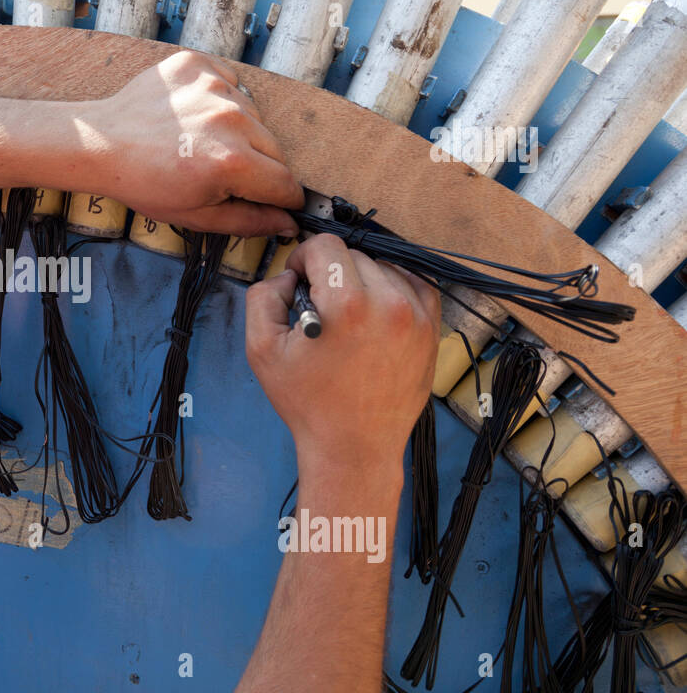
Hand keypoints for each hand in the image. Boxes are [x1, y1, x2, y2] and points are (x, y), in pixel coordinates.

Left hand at [78, 51, 303, 236]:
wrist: (102, 144)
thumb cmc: (144, 183)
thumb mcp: (197, 214)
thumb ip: (249, 221)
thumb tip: (287, 223)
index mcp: (231, 162)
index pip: (285, 183)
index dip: (284, 198)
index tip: (278, 201)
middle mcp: (230, 119)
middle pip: (275, 149)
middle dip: (260, 168)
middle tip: (225, 174)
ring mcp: (214, 87)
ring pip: (254, 115)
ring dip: (240, 132)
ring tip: (203, 143)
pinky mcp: (198, 64)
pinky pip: (230, 83)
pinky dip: (220, 101)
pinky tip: (194, 117)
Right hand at [244, 235, 439, 497]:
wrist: (354, 447)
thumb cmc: (307, 403)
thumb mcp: (261, 349)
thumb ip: (263, 296)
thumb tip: (287, 275)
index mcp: (347, 304)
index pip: (325, 245)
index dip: (303, 258)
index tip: (299, 281)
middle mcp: (389, 303)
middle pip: (355, 254)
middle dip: (332, 273)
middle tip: (321, 307)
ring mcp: (417, 316)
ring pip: (385, 267)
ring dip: (363, 280)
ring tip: (349, 315)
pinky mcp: (432, 329)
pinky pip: (414, 285)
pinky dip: (393, 289)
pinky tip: (375, 313)